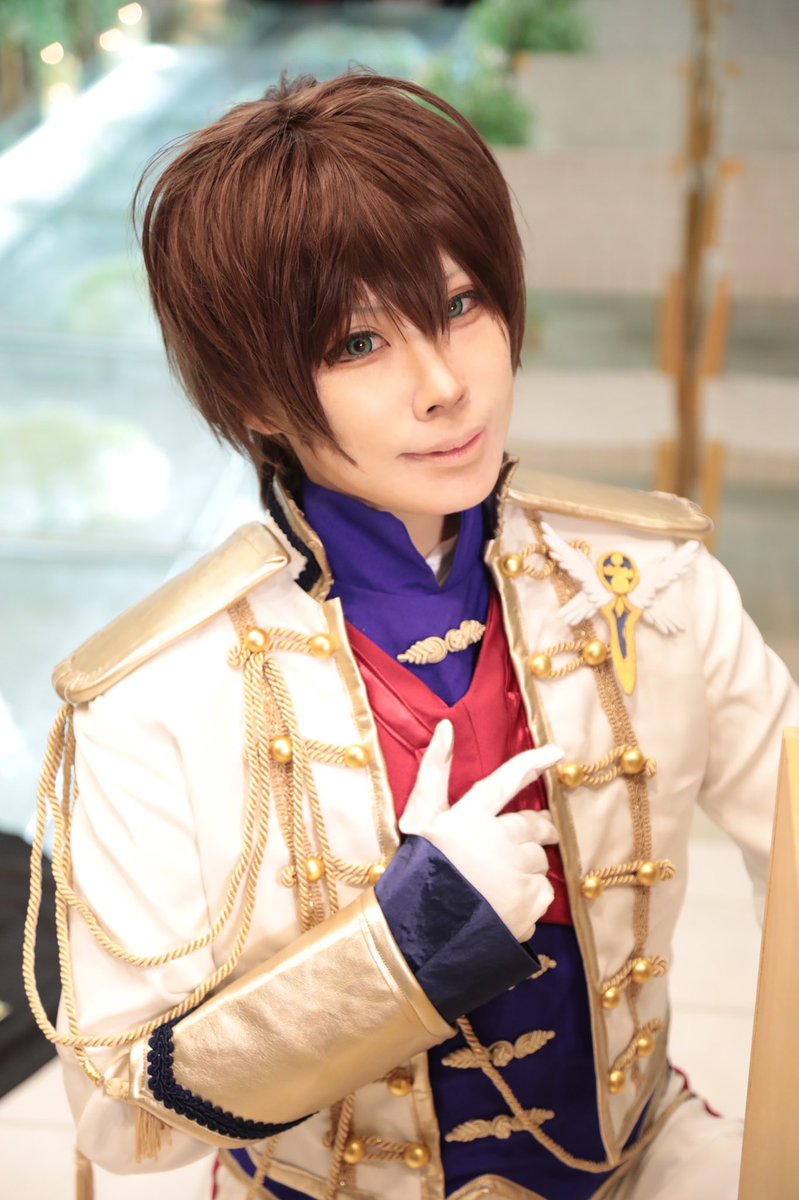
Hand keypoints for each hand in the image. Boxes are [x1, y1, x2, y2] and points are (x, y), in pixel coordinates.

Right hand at [399, 721, 562, 940]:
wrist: (419, 935)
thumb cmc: (417, 872)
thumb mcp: (419, 820)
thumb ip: (434, 771)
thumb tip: (446, 725)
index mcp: (470, 817)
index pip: (508, 780)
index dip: (533, 763)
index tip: (558, 752)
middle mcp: (498, 840)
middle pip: (534, 824)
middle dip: (538, 829)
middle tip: (529, 839)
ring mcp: (516, 872)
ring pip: (539, 859)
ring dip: (526, 866)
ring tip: (498, 883)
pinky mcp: (529, 903)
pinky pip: (544, 892)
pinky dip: (529, 897)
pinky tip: (504, 905)